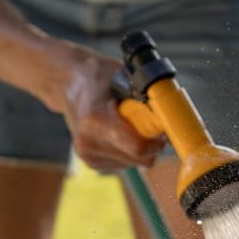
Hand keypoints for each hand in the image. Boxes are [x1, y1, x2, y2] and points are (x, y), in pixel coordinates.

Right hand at [59, 49, 164, 170]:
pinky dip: (132, 151)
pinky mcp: (91, 162)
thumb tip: (172, 112)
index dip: (158, 140)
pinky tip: (122, 132)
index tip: (164, 128)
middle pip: (140, 158)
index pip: (138, 146)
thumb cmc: (98, 75)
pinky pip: (127, 163)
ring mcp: (88, 155)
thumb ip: (146, 94)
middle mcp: (88, 142)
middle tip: (152, 124)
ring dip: (143, 147)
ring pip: (136, 163)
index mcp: (95, 120)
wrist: (66, 82)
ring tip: (132, 124)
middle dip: (153, 143)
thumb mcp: (124, 76)